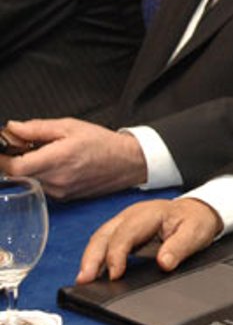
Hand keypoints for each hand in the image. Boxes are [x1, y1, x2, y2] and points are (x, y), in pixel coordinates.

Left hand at [2, 118, 146, 199]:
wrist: (128, 163)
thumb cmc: (102, 142)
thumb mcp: (70, 126)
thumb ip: (37, 128)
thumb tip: (12, 128)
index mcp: (58, 159)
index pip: (15, 167)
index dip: (2, 159)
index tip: (2, 148)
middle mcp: (56, 180)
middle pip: (19, 174)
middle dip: (15, 160)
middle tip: (23, 145)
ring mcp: (59, 192)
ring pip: (29, 180)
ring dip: (28, 167)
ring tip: (45, 153)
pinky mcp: (63, 198)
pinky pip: (41, 186)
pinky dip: (40, 175)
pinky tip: (55, 164)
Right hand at [76, 197, 222, 282]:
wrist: (198, 211)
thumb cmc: (195, 220)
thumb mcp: (196, 232)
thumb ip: (180, 247)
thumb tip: (164, 263)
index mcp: (148, 213)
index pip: (125, 233)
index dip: (117, 254)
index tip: (115, 275)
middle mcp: (131, 216)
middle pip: (104, 235)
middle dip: (91, 257)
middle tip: (84, 280)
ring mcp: (125, 223)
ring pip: (100, 239)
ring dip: (89, 259)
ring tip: (83, 280)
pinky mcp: (123, 232)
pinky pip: (105, 243)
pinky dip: (96, 258)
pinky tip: (93, 274)